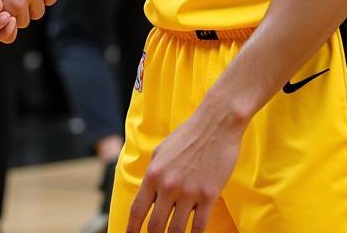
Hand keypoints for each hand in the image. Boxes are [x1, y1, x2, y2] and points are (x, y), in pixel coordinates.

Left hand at [126, 108, 243, 232]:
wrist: (215, 124)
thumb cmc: (188, 135)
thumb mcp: (161, 152)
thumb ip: (153, 174)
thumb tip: (148, 195)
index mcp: (153, 174)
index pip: (137, 209)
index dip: (131, 229)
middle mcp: (168, 185)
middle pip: (155, 226)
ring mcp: (189, 192)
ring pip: (176, 230)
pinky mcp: (209, 195)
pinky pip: (199, 226)